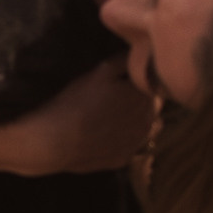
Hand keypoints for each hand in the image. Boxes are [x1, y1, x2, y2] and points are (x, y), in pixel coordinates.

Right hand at [4, 58, 157, 175]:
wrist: (56, 139)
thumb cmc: (78, 100)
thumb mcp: (101, 71)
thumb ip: (125, 61)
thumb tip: (140, 52)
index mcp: (145, 97)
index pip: (156, 86)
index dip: (144, 82)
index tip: (131, 80)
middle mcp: (148, 122)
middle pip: (155, 108)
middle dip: (144, 101)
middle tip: (123, 96)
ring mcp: (136, 144)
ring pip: (148, 130)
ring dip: (140, 122)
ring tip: (118, 117)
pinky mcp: (124, 160)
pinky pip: (134, 149)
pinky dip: (128, 141)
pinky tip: (111, 135)